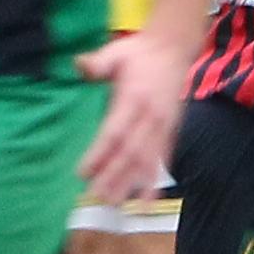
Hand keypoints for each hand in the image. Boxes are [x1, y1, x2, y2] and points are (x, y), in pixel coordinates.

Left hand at [79, 23, 185, 203]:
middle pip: (131, 153)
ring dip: (132, 184)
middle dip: (114, 177)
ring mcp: (165, 127)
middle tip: (96, 198)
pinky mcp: (173, 132)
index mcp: (134, 98)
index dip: (99, 154)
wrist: (174, 49)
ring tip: (115, 204)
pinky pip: (164, 159)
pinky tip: (146, 200)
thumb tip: (79, 65)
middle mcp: (152, 117)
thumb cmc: (139, 53)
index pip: (115, 132)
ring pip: (147, 161)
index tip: (82, 173)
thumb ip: (98, 62)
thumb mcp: (117, 52)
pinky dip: (155, 180)